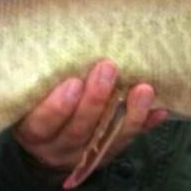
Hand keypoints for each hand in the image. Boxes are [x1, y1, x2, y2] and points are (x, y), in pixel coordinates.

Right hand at [13, 59, 167, 175]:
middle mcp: (57, 147)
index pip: (42, 123)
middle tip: (108, 68)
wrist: (48, 142)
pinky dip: (144, 124)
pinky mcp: (107, 154)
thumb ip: (43, 76)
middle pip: (78, 129)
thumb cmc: (38, 103)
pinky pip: (127, 140)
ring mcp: (84, 154)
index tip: (73, 82)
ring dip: (129, 113)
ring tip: (144, 89)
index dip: (57, 106)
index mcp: (34, 131)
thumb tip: (60, 36)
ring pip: (107, 138)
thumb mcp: (32, 94)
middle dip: (96, 100)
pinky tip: (159, 109)